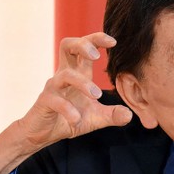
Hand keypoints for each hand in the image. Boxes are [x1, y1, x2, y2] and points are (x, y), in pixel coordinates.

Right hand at [0, 33, 132, 173]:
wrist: (43, 134)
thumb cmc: (69, 119)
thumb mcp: (96, 118)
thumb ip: (112, 115)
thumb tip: (129, 114)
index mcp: (78, 74)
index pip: (85, 47)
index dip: (97, 39)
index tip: (113, 42)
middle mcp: (64, 75)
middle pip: (67, 46)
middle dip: (82, 45)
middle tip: (97, 56)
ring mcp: (53, 87)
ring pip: (65, 75)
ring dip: (83, 83)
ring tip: (97, 95)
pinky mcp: (44, 102)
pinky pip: (55, 100)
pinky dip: (68, 109)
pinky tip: (76, 119)